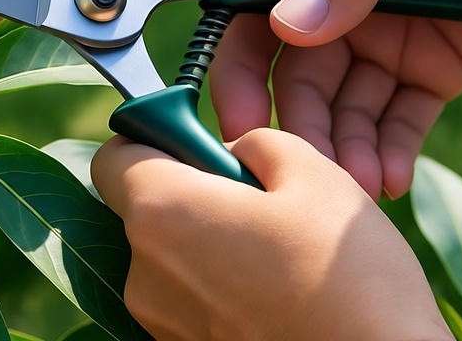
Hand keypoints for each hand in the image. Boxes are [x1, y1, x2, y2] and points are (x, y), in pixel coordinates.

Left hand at [91, 129, 451, 339]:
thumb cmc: (348, 279)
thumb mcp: (316, 176)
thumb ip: (257, 142)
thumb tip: (231, 151)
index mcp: (162, 212)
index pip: (113, 158)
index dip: (151, 140)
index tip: (197, 144)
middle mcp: (143, 272)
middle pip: (146, 209)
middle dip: (194, 194)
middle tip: (261, 202)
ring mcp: (160, 321)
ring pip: (172, 258)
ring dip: (211, 244)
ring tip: (281, 256)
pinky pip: (190, 301)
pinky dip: (222, 289)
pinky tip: (277, 295)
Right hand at [213, 0, 461, 199]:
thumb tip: (287, 24)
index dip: (231, 47)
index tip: (235, 106)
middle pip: (287, 58)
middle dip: (293, 113)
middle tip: (303, 164)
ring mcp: (384, 23)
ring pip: (338, 96)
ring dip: (341, 142)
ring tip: (358, 184)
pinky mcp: (432, 62)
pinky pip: (394, 115)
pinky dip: (386, 149)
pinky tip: (388, 179)